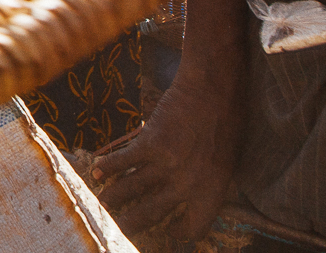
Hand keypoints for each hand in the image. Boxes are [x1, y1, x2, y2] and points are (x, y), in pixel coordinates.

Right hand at [93, 68, 243, 241]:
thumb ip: (208, 184)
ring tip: (103, 204)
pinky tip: (97, 171)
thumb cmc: (227, 125)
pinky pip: (122, 162)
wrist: (214, 91)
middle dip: (132, 224)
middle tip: (120, 228)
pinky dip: (106, 167)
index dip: (179, 233)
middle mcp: (187, 185)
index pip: (193, 228)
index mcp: (212, 193)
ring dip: (113, 198)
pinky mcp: (149, 144)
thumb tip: (188, 196)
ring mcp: (166, 165)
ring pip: (131, 190)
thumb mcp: (227, 163)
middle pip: (152, 215)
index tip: (169, 230)